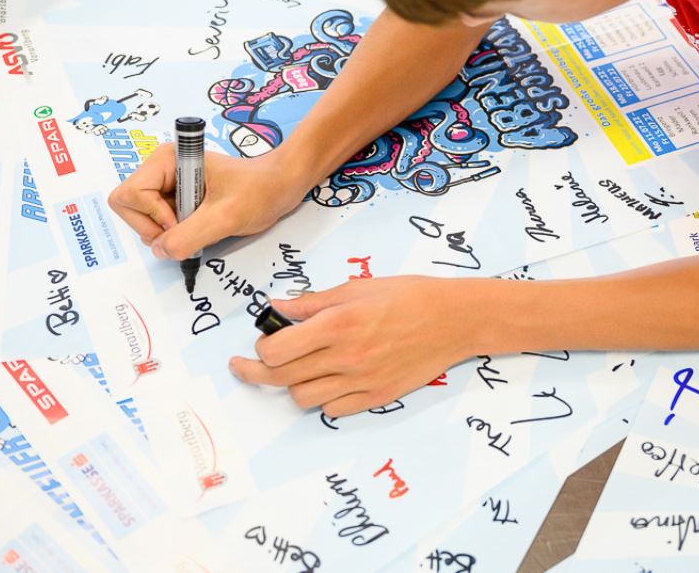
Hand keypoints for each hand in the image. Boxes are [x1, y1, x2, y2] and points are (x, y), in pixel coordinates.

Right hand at [108, 144, 312, 259]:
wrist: (282, 186)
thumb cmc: (260, 190)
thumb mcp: (226, 216)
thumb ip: (189, 235)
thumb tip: (160, 250)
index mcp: (167, 160)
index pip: (130, 195)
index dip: (153, 216)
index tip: (183, 221)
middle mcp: (161, 170)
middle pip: (128, 208)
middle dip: (154, 227)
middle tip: (188, 227)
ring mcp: (167, 185)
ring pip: (143, 220)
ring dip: (167, 232)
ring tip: (200, 224)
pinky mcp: (177, 199)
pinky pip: (160, 224)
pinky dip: (176, 233)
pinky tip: (201, 225)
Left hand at [229, 277, 478, 416]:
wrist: (453, 319)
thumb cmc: (408, 295)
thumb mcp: (357, 287)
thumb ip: (313, 301)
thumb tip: (277, 307)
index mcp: (337, 323)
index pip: (276, 350)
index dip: (261, 348)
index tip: (260, 343)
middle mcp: (345, 356)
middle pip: (282, 378)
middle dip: (256, 372)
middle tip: (245, 366)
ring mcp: (361, 380)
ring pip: (303, 398)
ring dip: (292, 385)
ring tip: (297, 370)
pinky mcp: (376, 396)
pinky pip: (333, 410)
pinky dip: (322, 399)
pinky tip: (326, 382)